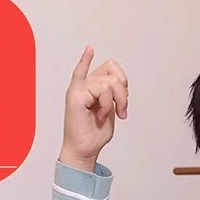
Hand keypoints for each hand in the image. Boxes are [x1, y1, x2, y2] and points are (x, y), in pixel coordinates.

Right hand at [59, 44, 128, 171]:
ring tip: (102, 115)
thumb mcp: (110, 112)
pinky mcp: (76, 95)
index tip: (123, 105)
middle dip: (123, 96)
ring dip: (112, 103)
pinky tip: (90, 49)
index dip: (123, 82)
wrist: (84, 151)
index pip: (111, 68)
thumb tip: (120, 88)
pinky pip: (82, 74)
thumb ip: (113, 96)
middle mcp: (86, 83)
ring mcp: (79, 88)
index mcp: (94, 86)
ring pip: (108, 83)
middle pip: (114, 76)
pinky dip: (86, 61)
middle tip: (120, 113)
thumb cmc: (93, 135)